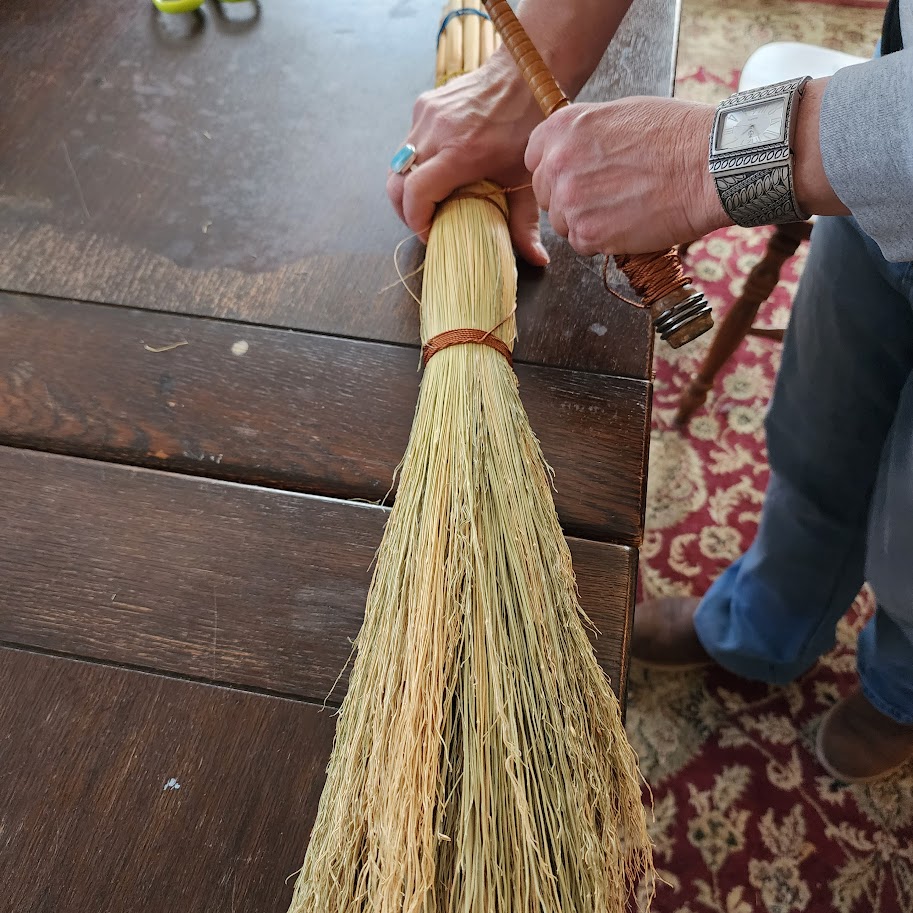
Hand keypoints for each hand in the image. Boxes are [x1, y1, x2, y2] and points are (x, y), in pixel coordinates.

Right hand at [386, 51, 550, 265]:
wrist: (523, 74)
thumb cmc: (526, 125)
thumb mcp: (525, 177)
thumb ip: (525, 223)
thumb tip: (537, 259)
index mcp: (460, 153)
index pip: (414, 194)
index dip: (416, 222)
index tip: (431, 233)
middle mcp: (436, 132)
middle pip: (396, 183)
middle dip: (405, 211)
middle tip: (425, 223)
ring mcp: (425, 116)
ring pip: (398, 164)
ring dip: (408, 188)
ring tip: (432, 200)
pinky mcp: (423, 106)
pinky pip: (409, 144)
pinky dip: (417, 164)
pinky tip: (439, 170)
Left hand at [524, 97, 730, 255]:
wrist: (707, 166)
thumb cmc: (676, 136)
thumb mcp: (620, 114)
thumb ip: (586, 135)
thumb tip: (574, 150)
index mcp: (563, 128)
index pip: (534, 158)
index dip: (555, 170)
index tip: (573, 176)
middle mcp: (558, 164)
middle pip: (547, 195)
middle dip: (570, 199)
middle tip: (607, 195)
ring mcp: (571, 201)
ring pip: (563, 223)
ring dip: (586, 221)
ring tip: (623, 208)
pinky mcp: (588, 233)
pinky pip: (581, 244)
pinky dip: (602, 240)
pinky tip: (628, 223)